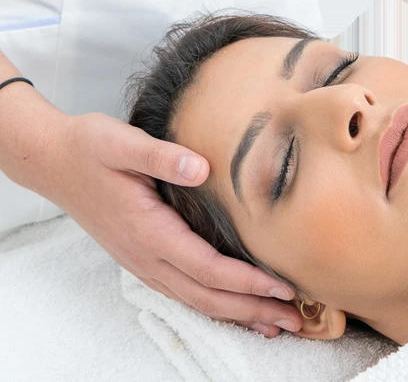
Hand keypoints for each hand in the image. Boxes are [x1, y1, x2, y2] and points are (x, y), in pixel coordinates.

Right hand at [45, 112, 302, 337]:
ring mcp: (144, 263)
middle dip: (253, 309)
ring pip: (196, 300)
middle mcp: (147, 256)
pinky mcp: (144, 259)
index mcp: (148, 231)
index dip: (248, 281)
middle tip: (296, 320)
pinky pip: (184, 293)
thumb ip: (161, 156)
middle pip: (208, 296)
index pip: (207, 267)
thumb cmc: (90, 149)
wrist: (54, 162)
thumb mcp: (120, 142)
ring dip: (238, 314)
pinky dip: (215, 306)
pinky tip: (235, 309)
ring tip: (275, 323)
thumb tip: (201, 167)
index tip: (284, 287)